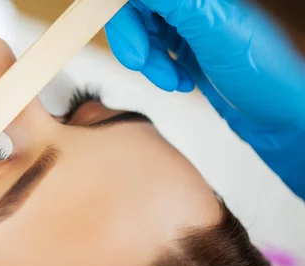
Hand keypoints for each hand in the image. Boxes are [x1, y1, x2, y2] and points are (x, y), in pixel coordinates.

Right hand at [105, 0, 304, 198]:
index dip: (127, 19)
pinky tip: (180, 82)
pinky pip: (153, 50)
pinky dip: (158, 70)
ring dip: (149, 62)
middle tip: (143, 66)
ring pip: (141, 33)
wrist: (277, 115)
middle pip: (135, 12)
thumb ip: (173, 2)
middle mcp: (192, 4)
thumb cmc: (260, 75)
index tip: (135, 51)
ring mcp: (188, 23)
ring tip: (172, 81)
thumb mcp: (211, 31)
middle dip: (136, 44)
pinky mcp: (185, 46)